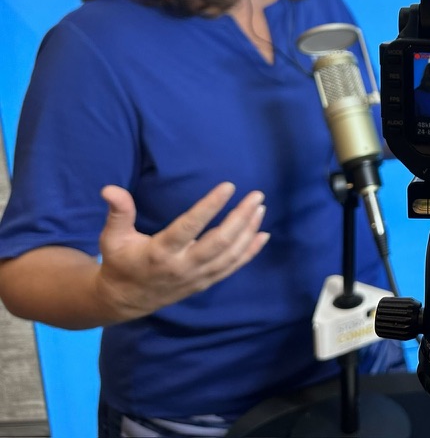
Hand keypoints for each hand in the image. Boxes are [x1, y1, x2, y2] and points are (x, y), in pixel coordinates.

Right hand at [95, 182, 269, 322]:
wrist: (125, 300)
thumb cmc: (121, 262)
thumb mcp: (113, 238)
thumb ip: (118, 213)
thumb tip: (110, 189)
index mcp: (160, 253)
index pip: (189, 228)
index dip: (209, 207)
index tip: (228, 186)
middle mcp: (183, 266)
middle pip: (219, 242)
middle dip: (241, 218)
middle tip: (257, 195)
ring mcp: (197, 277)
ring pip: (230, 255)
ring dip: (248, 231)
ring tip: (260, 208)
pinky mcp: (205, 282)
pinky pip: (233, 267)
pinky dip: (250, 251)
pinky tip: (262, 234)